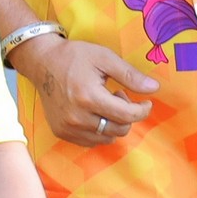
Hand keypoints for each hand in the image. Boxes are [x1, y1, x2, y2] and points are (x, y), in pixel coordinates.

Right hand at [12, 34, 158, 147]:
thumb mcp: (104, 58)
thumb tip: (154, 88)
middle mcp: (77, 117)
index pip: (127, 116)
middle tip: (118, 95)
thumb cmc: (74, 56)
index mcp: (88, 97)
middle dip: (127, 115)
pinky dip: (99, 130)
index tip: (146, 102)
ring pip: (107, 138)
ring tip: (103, 103)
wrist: (42, 62)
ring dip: (113, 123)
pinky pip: (91, 141)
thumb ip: (130, 75)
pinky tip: (93, 112)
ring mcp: (67, 127)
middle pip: (119, 129)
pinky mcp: (61, 132)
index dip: (142, 110)